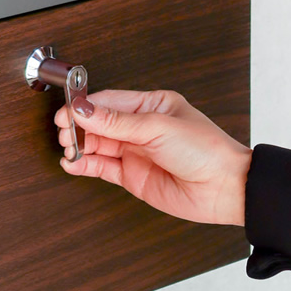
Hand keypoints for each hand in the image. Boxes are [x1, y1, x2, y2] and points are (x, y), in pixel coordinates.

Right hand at [54, 89, 251, 225]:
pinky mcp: (130, 176)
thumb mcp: (157, 128)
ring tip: (68, 149)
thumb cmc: (205, 151)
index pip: (108, 101)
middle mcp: (140, 127)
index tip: (67, 112)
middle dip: (78, 127)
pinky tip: (72, 163)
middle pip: (98, 123)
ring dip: (79, 146)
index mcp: (150, 105)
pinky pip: (100, 167)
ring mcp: (134, 152)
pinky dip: (83, 165)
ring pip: (96, 145)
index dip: (84, 106)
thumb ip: (116, 122)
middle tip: (65, 133)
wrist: (225, 189)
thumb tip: (83, 110)